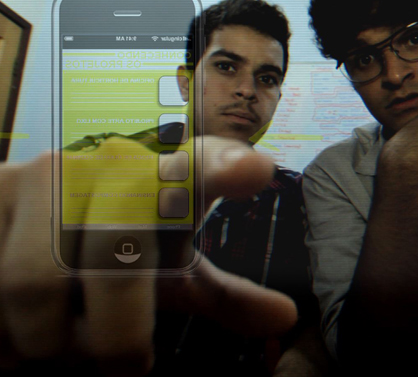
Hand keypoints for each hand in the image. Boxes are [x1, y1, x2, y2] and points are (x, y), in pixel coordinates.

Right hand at [0, 136, 297, 375]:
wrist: (21, 227)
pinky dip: (6, 332)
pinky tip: (17, 332)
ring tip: (62, 346)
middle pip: (111, 257)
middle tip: (126, 365)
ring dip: (52, 340)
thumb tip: (285, 317)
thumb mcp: (164, 270)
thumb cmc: (109, 251)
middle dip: (117, 336)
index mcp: (152, 180)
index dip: (221, 165)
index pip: (192, 165)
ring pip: (36, 282)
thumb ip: (220, 295)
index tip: (254, 170)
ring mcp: (30, 181)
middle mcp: (96, 169)